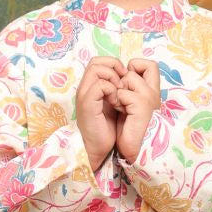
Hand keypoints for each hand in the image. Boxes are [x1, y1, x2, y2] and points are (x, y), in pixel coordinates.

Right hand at [76, 57, 124, 171]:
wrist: (98, 149)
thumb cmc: (108, 129)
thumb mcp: (114, 104)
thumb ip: (116, 89)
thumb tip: (128, 76)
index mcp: (90, 87)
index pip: (98, 62)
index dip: (113, 65)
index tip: (125, 77)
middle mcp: (84, 88)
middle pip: (96, 61)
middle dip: (114, 67)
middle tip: (123, 82)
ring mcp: (84, 95)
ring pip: (97, 69)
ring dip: (113, 78)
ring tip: (120, 92)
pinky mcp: (87, 104)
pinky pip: (100, 85)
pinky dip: (111, 90)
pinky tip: (117, 102)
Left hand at [114, 59, 160, 162]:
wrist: (131, 148)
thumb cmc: (128, 128)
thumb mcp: (129, 103)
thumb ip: (130, 87)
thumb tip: (121, 73)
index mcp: (153, 91)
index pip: (149, 65)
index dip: (135, 67)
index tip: (125, 83)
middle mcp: (155, 92)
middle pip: (146, 65)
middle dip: (127, 77)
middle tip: (122, 94)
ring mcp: (150, 97)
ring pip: (129, 77)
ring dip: (119, 90)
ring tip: (120, 106)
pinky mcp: (142, 105)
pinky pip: (123, 93)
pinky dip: (117, 101)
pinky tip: (121, 113)